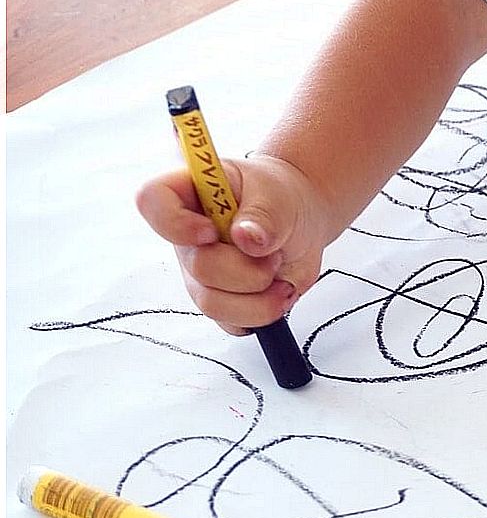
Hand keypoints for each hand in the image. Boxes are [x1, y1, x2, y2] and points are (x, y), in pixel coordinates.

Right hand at [135, 154, 330, 333]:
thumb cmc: (282, 197)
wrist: (303, 220)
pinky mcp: (221, 300)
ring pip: (213, 303)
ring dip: (259, 295)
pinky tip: (278, 289)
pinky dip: (263, 312)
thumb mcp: (280, 197)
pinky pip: (231, 323)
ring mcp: (201, 273)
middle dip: (247, 267)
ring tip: (279, 270)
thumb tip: (248, 238)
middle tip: (273, 252)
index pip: (152, 200)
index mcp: (190, 194)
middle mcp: (187, 238)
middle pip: (198, 266)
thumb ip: (266, 215)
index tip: (213, 231)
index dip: (176, 223)